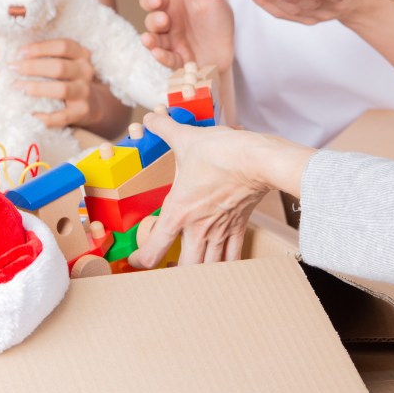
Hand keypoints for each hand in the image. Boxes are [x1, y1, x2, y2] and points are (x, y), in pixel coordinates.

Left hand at [11, 38, 97, 127]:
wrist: (90, 102)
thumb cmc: (65, 77)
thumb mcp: (62, 60)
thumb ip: (44, 55)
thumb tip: (10, 54)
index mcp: (80, 54)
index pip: (62, 46)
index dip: (40, 48)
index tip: (19, 52)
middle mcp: (85, 71)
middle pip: (60, 67)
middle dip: (33, 67)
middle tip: (13, 68)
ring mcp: (84, 92)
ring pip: (62, 89)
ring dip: (37, 88)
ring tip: (17, 87)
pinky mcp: (81, 111)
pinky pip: (62, 116)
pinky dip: (45, 117)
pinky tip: (30, 114)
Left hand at [127, 113, 274, 267]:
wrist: (259, 160)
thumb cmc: (222, 153)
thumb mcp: (187, 138)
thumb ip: (164, 128)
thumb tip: (150, 117)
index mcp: (178, 212)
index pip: (154, 250)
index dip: (140, 261)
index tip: (135, 260)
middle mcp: (198, 228)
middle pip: (184, 269)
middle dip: (173, 275)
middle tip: (165, 272)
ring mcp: (221, 231)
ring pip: (209, 268)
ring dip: (199, 275)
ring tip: (191, 275)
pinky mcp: (239, 227)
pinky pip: (233, 257)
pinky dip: (226, 266)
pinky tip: (222, 268)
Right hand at [139, 0, 233, 71]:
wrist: (229, 49)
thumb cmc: (218, 21)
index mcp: (173, 6)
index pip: (153, 1)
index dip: (150, 1)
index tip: (156, 1)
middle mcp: (169, 24)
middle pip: (151, 21)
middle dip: (154, 21)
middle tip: (163, 21)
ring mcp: (171, 43)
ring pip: (154, 41)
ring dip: (150, 40)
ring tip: (149, 40)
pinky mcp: (178, 60)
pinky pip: (166, 59)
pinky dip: (160, 57)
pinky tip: (158, 53)